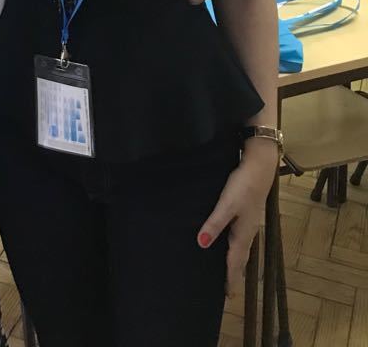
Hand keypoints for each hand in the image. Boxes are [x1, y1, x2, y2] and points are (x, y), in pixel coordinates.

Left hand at [196, 142, 277, 296]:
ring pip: (241, 248)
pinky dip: (236, 247)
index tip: (228, 296)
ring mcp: (249, 222)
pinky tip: (231, 242)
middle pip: (240, 258)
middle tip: (229, 290)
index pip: (235, 262)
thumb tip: (201, 244)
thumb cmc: (243, 185)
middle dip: (234, 274)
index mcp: (243, 233)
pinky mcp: (247, 213)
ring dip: (235, 261)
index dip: (230, 278)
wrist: (260, 165)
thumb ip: (214, 224)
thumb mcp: (226, 205)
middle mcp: (248, 231)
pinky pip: (241, 238)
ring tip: (230, 272)